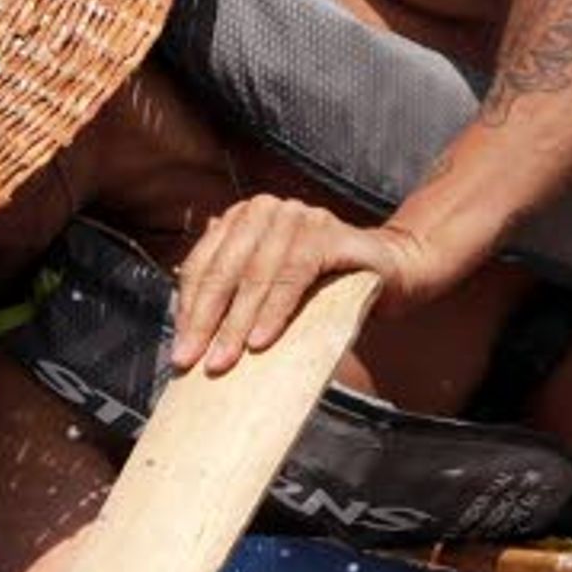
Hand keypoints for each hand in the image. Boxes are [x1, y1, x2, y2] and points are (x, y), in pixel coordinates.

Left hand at [169, 195, 446, 376]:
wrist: (392, 271)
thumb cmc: (326, 285)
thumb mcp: (272, 289)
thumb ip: (236, 290)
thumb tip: (186, 320)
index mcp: (244, 218)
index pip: (204, 264)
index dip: (189, 309)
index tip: (179, 351)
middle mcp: (267, 209)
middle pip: (225, 270)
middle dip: (206, 321)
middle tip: (192, 362)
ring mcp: (298, 216)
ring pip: (256, 274)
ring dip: (237, 323)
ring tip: (224, 360)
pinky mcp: (327, 233)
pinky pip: (293, 274)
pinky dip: (275, 310)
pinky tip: (261, 341)